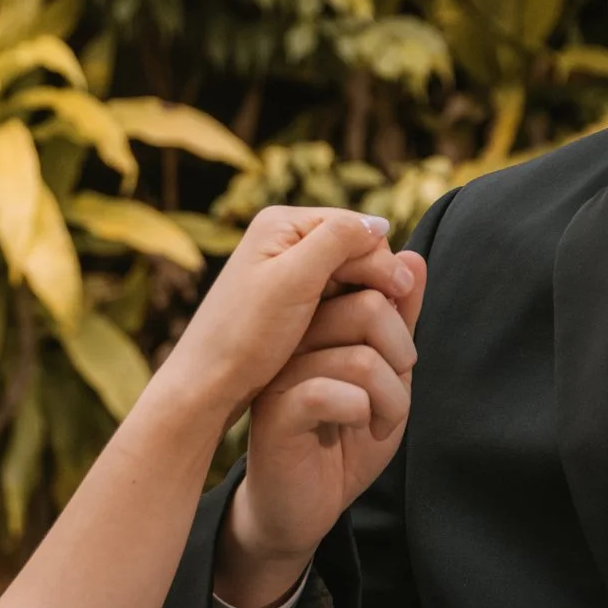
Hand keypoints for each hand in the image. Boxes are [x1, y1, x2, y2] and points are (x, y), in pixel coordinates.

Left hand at [153, 206, 415, 431]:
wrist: (206, 384)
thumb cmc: (246, 334)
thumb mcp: (294, 281)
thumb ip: (336, 242)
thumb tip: (381, 224)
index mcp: (281, 224)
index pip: (351, 227)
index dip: (380, 257)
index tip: (401, 292)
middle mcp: (282, 240)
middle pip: (350, 248)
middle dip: (374, 276)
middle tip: (396, 311)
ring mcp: (283, 270)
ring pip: (344, 274)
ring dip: (364, 296)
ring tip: (381, 326)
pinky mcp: (286, 300)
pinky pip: (331, 296)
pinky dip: (347, 311)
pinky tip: (355, 334)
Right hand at [216, 253, 427, 607]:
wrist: (304, 506)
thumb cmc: (344, 439)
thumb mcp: (387, 375)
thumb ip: (398, 321)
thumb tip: (412, 259)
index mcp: (315, 320)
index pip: (367, 281)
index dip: (399, 313)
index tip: (402, 359)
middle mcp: (292, 338)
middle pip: (366, 307)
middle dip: (402, 354)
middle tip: (398, 393)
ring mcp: (279, 373)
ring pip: (359, 355)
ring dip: (392, 396)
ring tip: (383, 419)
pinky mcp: (274, 412)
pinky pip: (334, 392)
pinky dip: (365, 413)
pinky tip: (361, 429)